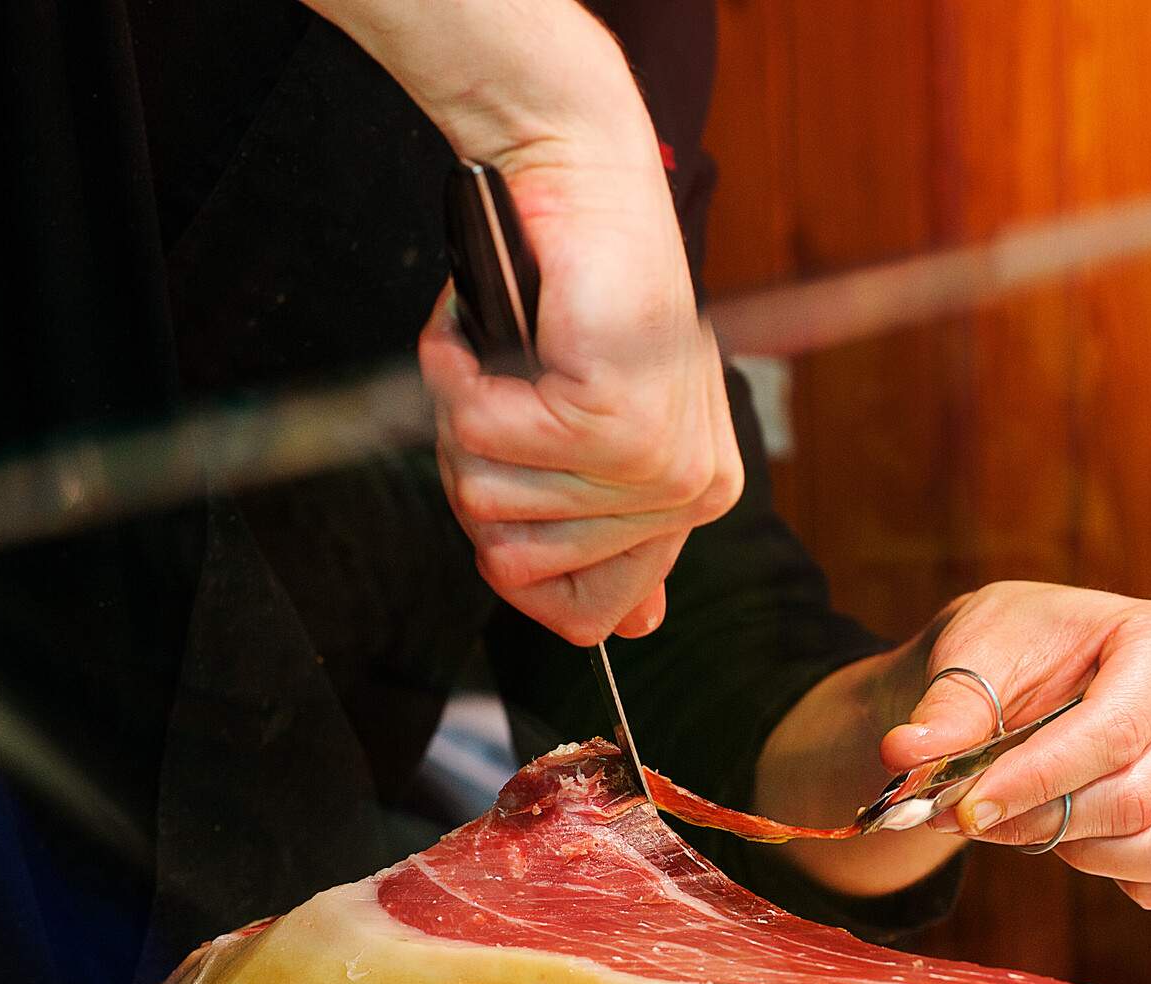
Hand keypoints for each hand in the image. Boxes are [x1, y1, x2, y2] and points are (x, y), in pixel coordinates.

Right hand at [306, 0, 744, 644]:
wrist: (585, 184)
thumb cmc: (576, 300)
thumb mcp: (593, 429)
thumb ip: (608, 529)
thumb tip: (629, 632)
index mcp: (692, 501)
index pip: (590, 621)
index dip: (518, 566)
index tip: (512, 483)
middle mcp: (688, 492)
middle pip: (516, 566)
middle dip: (479, 479)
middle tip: (503, 397)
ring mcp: (657, 462)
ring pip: (490, 503)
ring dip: (465, 422)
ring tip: (502, 359)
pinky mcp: (616, 417)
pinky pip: (482, 441)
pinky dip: (457, 379)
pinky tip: (490, 337)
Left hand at [880, 583, 1150, 909]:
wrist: (1026, 673)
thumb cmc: (1010, 652)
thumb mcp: (970, 654)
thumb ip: (946, 708)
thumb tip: (905, 754)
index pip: (1116, 731)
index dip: (1036, 780)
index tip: (962, 807)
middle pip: (1141, 796)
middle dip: (1045, 820)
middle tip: (973, 816)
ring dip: (1089, 855)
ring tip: (1032, 822)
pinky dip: (1142, 883)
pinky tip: (1082, 850)